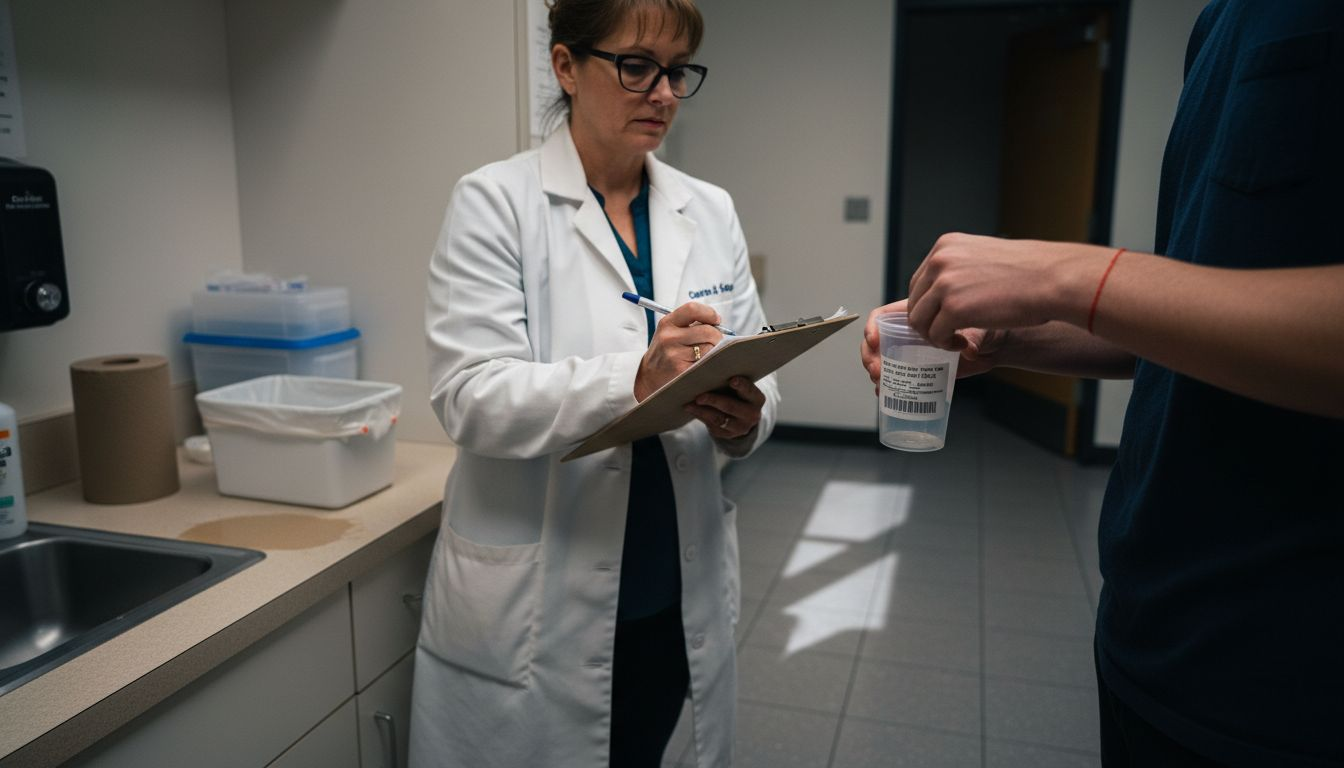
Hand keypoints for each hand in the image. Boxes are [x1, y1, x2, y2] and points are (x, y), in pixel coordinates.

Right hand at [634, 302, 723, 401]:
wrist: (649, 377)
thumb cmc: (666, 352)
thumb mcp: (670, 332)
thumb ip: (691, 324)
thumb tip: (717, 321)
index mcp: (667, 323)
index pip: (693, 309)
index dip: (710, 313)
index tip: (716, 320)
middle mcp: (669, 337)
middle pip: (708, 331)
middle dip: (717, 336)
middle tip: (715, 341)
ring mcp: (674, 355)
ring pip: (710, 348)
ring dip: (713, 351)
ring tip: (703, 354)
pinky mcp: (682, 371)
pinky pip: (706, 362)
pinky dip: (708, 363)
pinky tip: (699, 364)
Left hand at [684, 376, 764, 439]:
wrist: (740, 415)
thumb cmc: (736, 391)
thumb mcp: (739, 384)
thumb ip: (730, 375)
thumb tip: (710, 360)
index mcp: (757, 399)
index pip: (750, 391)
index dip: (742, 386)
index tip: (731, 379)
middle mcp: (752, 415)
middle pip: (731, 407)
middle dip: (714, 400)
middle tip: (699, 395)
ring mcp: (740, 427)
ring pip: (719, 419)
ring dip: (702, 410)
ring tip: (689, 403)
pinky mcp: (727, 435)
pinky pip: (712, 426)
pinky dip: (699, 416)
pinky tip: (689, 408)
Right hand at [862, 300, 1005, 390]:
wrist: (994, 346)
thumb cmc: (984, 326)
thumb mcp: (977, 325)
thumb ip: (972, 336)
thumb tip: (969, 350)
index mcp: (915, 315)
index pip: (882, 317)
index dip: (872, 328)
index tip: (873, 341)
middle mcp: (908, 335)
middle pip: (876, 342)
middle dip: (870, 356)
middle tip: (877, 370)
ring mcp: (911, 354)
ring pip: (881, 361)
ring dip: (875, 372)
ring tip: (881, 382)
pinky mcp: (918, 373)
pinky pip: (895, 379)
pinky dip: (886, 387)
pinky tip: (885, 393)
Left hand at [907, 233, 1108, 348]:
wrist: (1054, 278)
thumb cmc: (1030, 272)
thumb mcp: (985, 258)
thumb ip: (960, 270)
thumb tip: (942, 291)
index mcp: (946, 245)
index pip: (919, 281)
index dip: (928, 305)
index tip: (944, 318)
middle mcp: (940, 260)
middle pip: (915, 302)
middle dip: (929, 322)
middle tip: (949, 334)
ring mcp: (945, 284)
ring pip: (919, 321)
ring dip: (935, 336)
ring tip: (956, 339)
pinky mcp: (954, 308)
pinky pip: (935, 335)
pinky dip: (946, 345)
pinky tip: (964, 343)